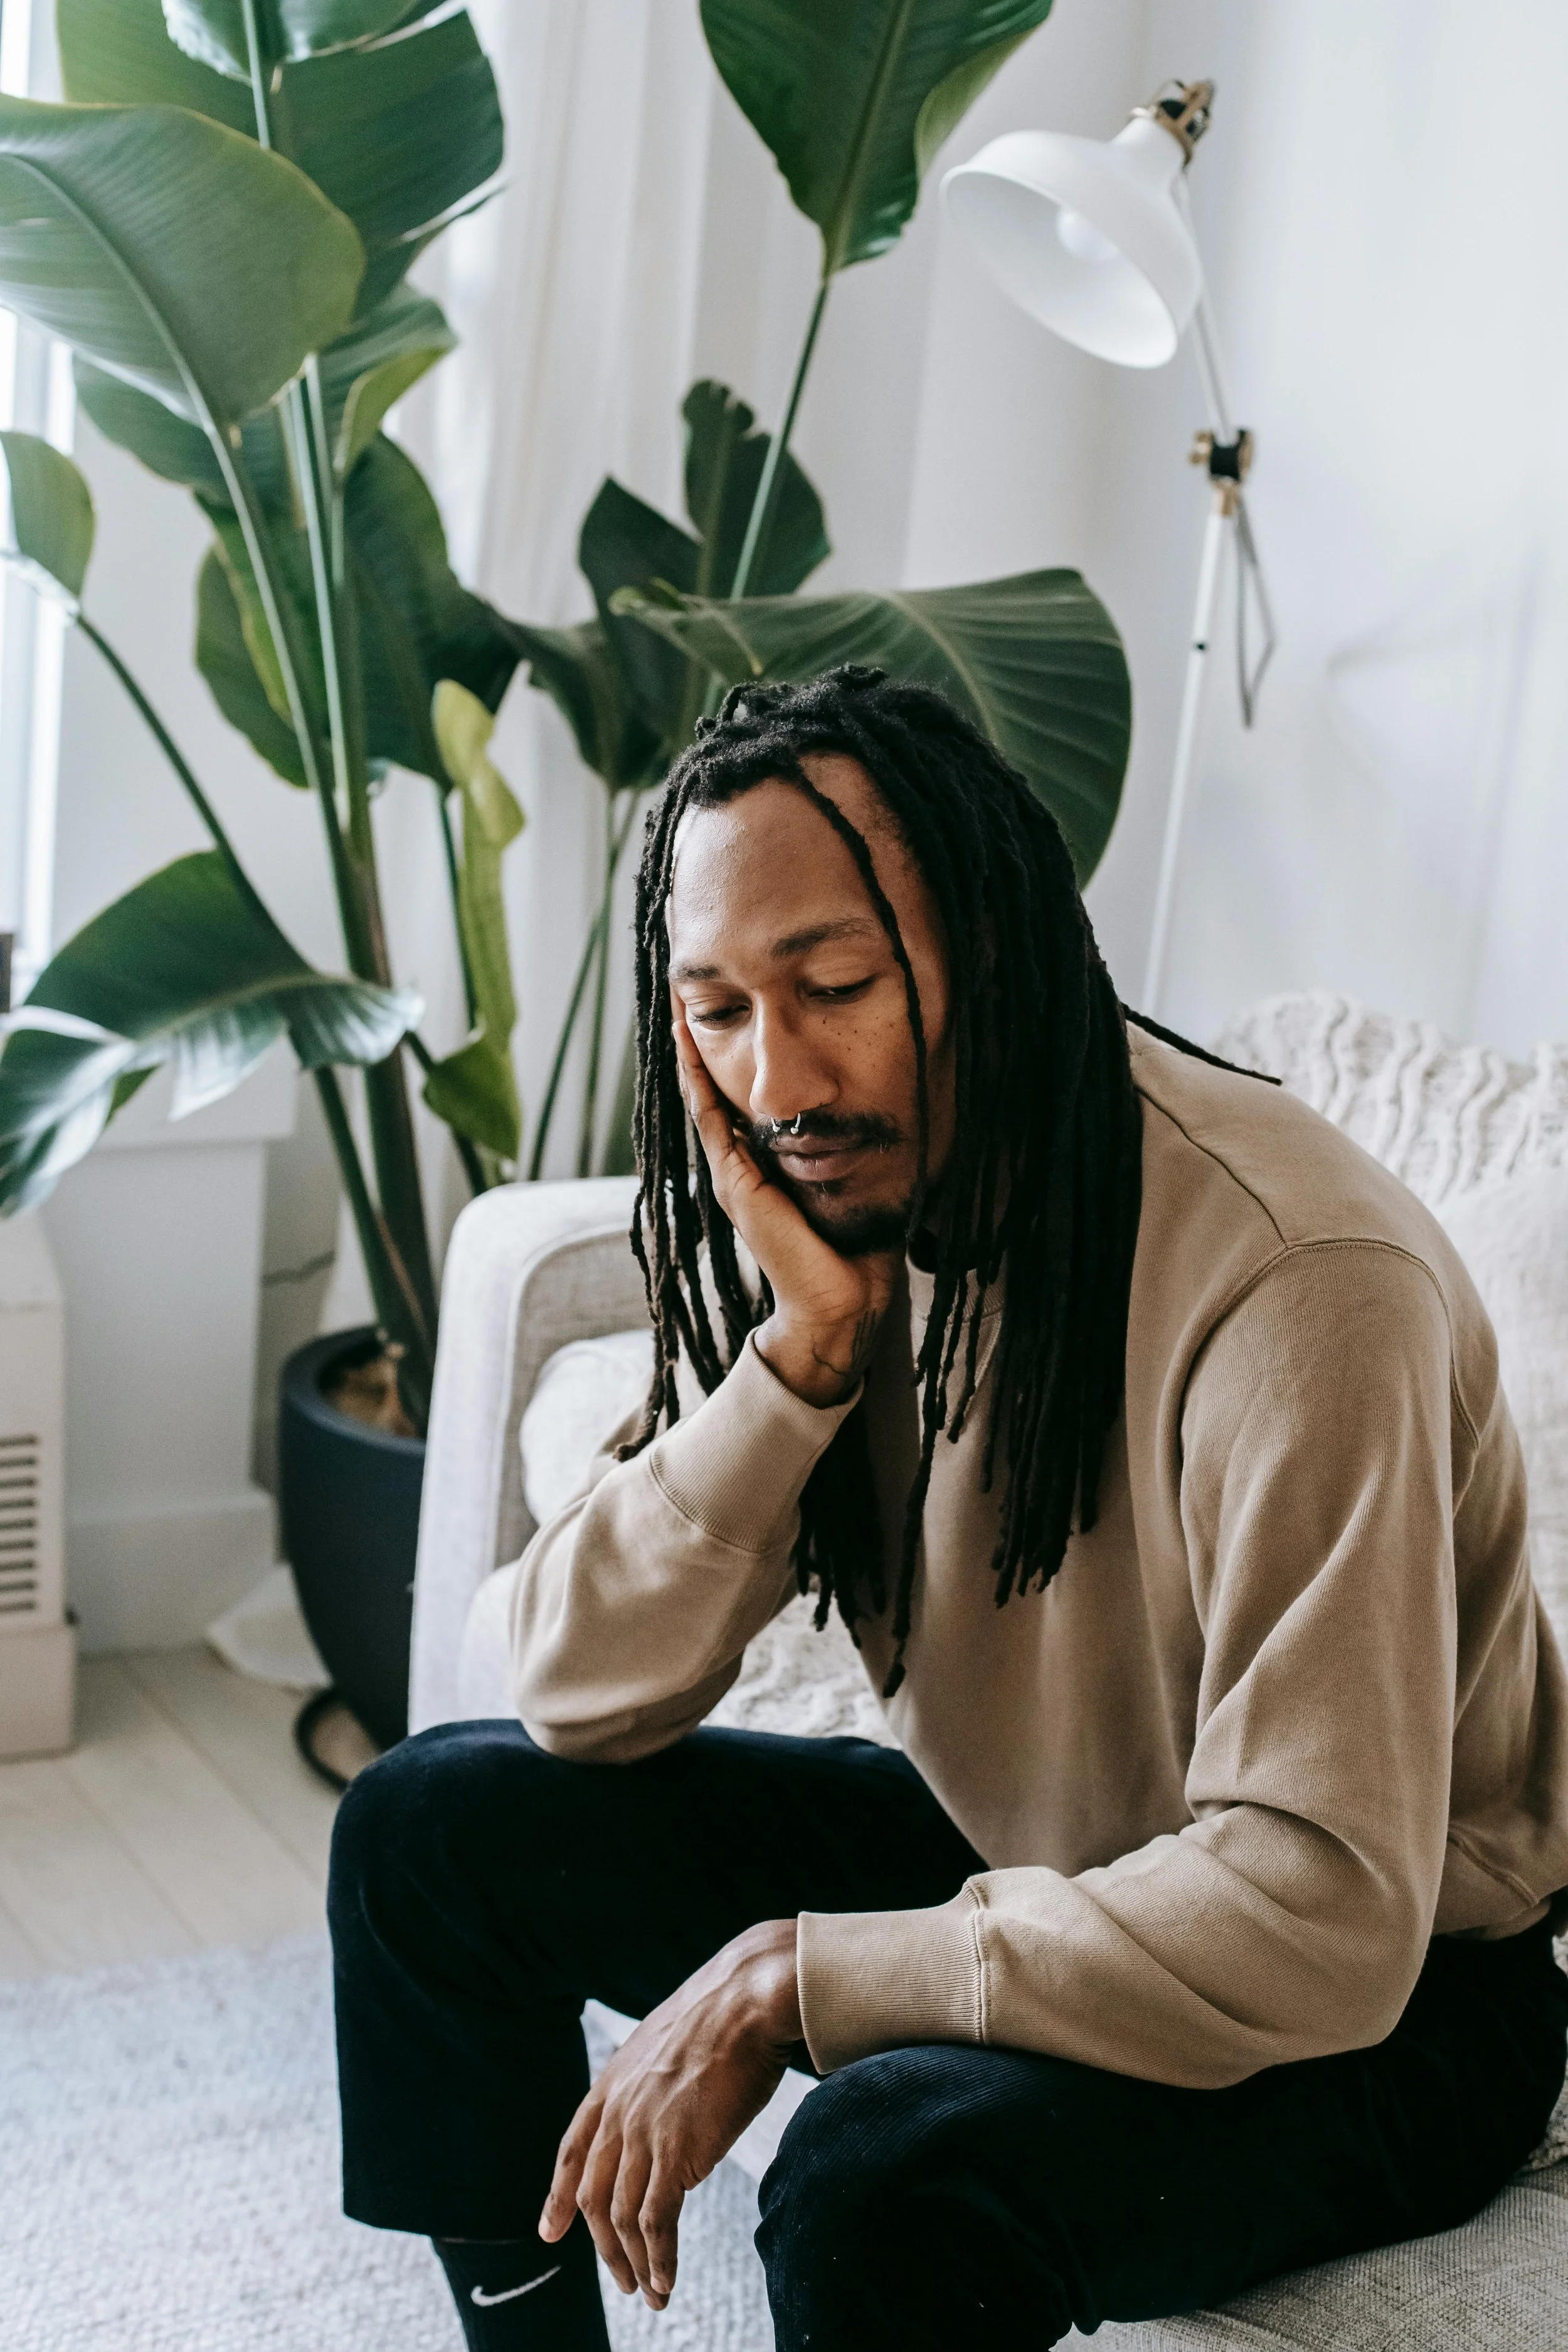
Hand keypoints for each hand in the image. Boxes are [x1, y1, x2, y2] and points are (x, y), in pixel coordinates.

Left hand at [540, 1920, 801, 2308]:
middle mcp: (618, 2111)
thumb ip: (653, 2081)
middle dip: (604, 2246)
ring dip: (634, 2262)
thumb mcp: (665, 2042)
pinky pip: (657, 2220)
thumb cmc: (722, 2016)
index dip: (558, 2195)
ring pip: (622, 2215)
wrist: (747, 1999)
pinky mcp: (676, 2152)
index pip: (572, 2150)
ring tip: (650, 2291)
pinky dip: (659, 2256)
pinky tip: (666, 2279)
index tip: (551, 2230)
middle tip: (622, 2278)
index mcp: (611, 2082)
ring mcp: (644, 2132)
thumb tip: (667, 2109)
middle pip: (594, 2195)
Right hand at [674, 1007, 897, 1406]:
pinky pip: (711, 1121)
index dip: (733, 1061)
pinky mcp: (735, 1183)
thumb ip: (852, 1148)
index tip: (731, 1015)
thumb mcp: (854, 1179)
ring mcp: (733, 1175)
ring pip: (705, 1102)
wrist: (841, 1300)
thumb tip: (888, 1105)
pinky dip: (698, 1081)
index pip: (743, 1103)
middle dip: (705, 1050)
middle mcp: (743, 1167)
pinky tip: (690, 1045)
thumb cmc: (857, 1246)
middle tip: (694, 997)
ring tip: (682, 1008)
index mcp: (768, 1167)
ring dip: (692, 1056)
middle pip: (717, 1095)